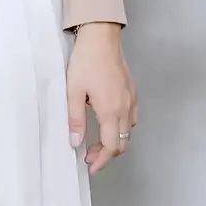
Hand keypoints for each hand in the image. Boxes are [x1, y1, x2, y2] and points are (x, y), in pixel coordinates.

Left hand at [67, 22, 136, 174]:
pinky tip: (108, 123)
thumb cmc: (85, 62)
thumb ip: (75, 119)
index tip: (90, 168)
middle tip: (89, 156)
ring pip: (128, 132)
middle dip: (107, 154)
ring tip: (96, 142)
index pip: (112, 146)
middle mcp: (125, 108)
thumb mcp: (73, 92)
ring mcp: (131, 100)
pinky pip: (131, 118)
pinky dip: (121, 128)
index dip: (102, 161)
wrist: (101, 38)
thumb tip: (76, 143)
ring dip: (115, 141)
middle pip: (122, 143)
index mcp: (110, 110)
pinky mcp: (132, 92)